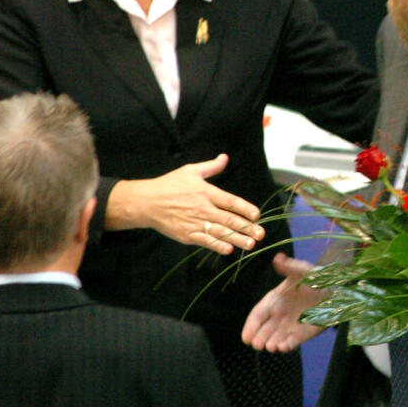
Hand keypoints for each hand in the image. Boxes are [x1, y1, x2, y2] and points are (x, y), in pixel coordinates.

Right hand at [105, 154, 264, 253]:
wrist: (145, 203)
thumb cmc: (169, 185)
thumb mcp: (190, 171)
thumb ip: (210, 166)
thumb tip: (225, 157)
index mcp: (206, 192)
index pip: (230, 201)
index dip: (245, 208)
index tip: (257, 214)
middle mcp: (202, 208)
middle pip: (229, 219)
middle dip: (247, 227)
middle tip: (261, 233)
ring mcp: (194, 223)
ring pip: (220, 233)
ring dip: (237, 238)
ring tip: (252, 244)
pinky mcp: (186, 235)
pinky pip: (205, 241)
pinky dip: (217, 246)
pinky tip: (229, 249)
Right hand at [242, 253, 325, 351]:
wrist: (334, 290)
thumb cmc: (314, 279)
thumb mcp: (302, 271)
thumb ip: (289, 267)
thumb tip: (278, 258)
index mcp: (274, 300)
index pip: (258, 315)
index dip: (251, 326)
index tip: (246, 337)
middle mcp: (278, 316)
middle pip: (264, 330)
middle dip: (259, 338)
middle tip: (258, 344)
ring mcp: (289, 326)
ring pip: (276, 338)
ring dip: (272, 344)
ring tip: (271, 347)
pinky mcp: (301, 334)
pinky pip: (291, 342)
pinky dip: (286, 346)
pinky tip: (283, 347)